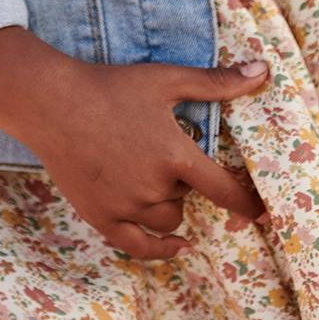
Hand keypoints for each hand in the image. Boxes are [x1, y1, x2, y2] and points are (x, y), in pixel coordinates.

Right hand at [16, 56, 270, 261]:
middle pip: (188, 198)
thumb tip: (262, 71)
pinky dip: (161, 248)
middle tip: (164, 151)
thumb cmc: (112, 87)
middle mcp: (153, 187)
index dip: (247, 204)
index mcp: (174, 155)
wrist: (53, 103)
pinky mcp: (101, 217)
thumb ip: (216, 82)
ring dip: (170, 204)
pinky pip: (139, 246)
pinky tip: (179, 245)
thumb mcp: (167, 79)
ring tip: (152, 173)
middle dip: (185, 180)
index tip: (265, 213)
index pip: (223, 190)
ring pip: (168, 220)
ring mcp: (125, 206)